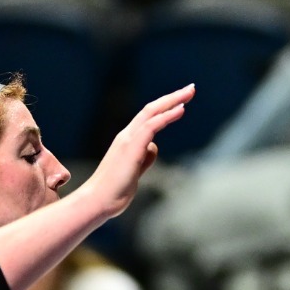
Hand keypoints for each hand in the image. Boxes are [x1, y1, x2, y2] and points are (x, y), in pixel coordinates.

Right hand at [80, 85, 193, 219]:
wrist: (98, 201)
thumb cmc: (114, 191)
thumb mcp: (135, 172)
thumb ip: (144, 159)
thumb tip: (153, 148)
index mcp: (128, 141)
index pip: (148, 117)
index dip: (165, 107)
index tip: (182, 102)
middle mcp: (127, 136)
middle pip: (152, 109)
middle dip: (172, 97)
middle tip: (191, 88)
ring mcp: (128, 140)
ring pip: (152, 112)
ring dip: (172, 100)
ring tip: (189, 93)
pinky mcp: (132, 147)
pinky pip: (151, 126)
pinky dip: (167, 116)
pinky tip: (181, 110)